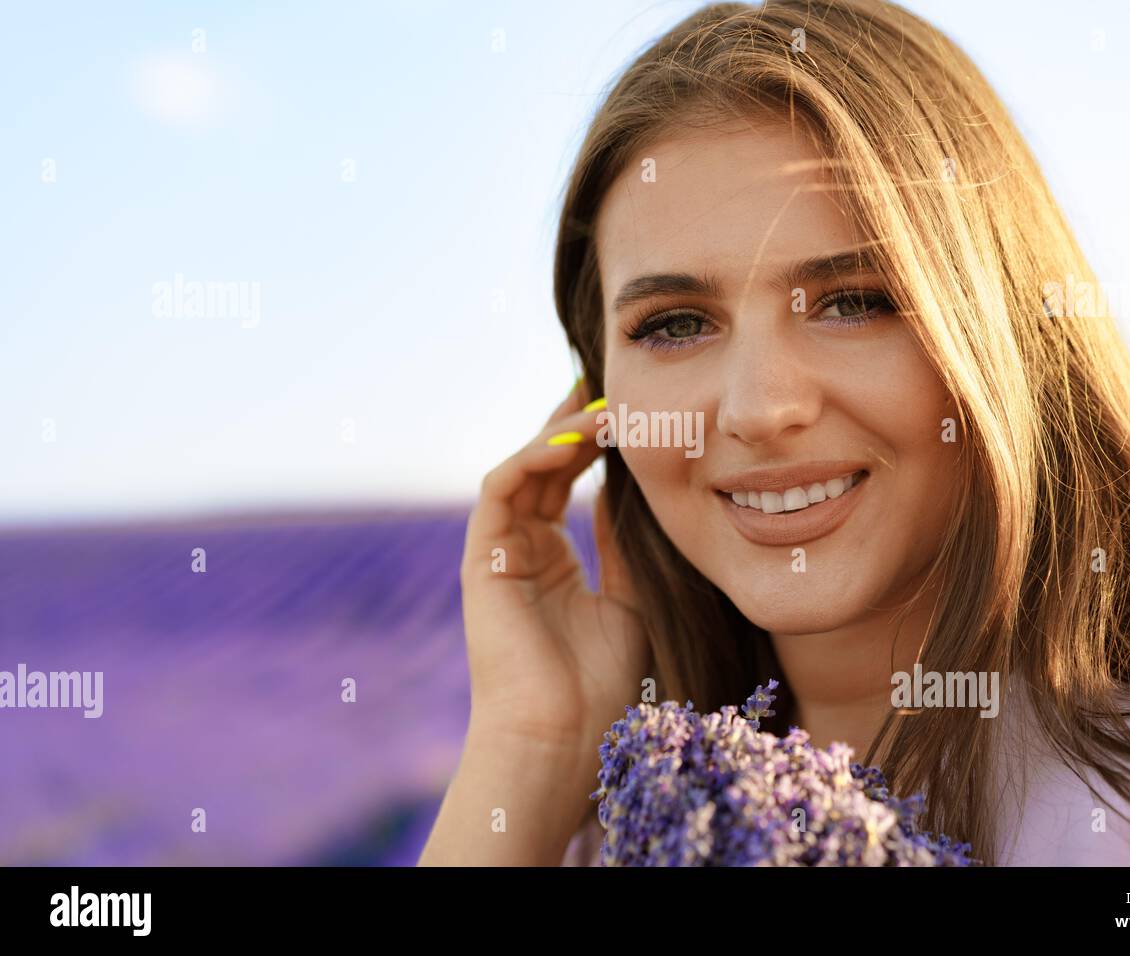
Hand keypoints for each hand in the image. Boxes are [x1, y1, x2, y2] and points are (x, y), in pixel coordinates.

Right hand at [459, 381, 649, 758]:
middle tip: (608, 383)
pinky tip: (575, 439)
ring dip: (561, 432)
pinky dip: (534, 456)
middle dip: (574, 423)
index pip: (566, 484)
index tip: (630, 411)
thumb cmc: (602, 687)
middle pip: (543, 466)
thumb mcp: (632, 600)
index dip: (594, 445)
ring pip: (523, 468)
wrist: (561, 740)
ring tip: (603, 407)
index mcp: (553, 562)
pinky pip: (500, 487)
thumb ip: (625, 544)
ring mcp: (498, 552)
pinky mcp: (482, 557)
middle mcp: (521, 550)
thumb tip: (629, 485)